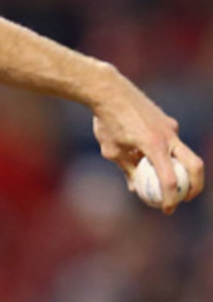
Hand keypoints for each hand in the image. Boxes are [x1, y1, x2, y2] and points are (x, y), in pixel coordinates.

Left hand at [91, 71, 203, 213]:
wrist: (110, 92)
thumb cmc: (106, 123)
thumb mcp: (112, 151)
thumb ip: (128, 169)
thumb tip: (136, 188)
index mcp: (154, 146)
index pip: (169, 180)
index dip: (170, 198)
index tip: (167, 209)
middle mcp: (168, 136)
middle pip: (194, 165)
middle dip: (195, 185)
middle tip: (186, 199)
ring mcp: (171, 127)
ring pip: (185, 153)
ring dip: (180, 170)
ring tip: (168, 182)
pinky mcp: (168, 121)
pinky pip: (172, 143)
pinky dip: (167, 154)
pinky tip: (151, 158)